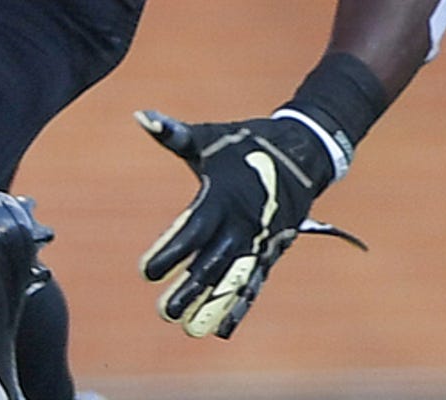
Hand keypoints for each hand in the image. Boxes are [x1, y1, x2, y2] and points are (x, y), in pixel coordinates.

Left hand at [136, 109, 365, 337]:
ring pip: (236, 279)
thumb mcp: (208, 136)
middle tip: (164, 313)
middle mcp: (245, 223)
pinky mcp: (273, 250)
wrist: (304, 151)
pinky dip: (240, 305)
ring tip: (191, 330)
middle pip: (214, 263)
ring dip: (214, 305)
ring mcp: (262, 240)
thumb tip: (141, 116)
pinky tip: (222, 328)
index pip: (192, 230)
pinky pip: (255, 282)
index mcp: (224, 196)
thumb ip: (174, 134)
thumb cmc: (244, 142)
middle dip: (190, 289)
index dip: (171, 251)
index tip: (145, 271)